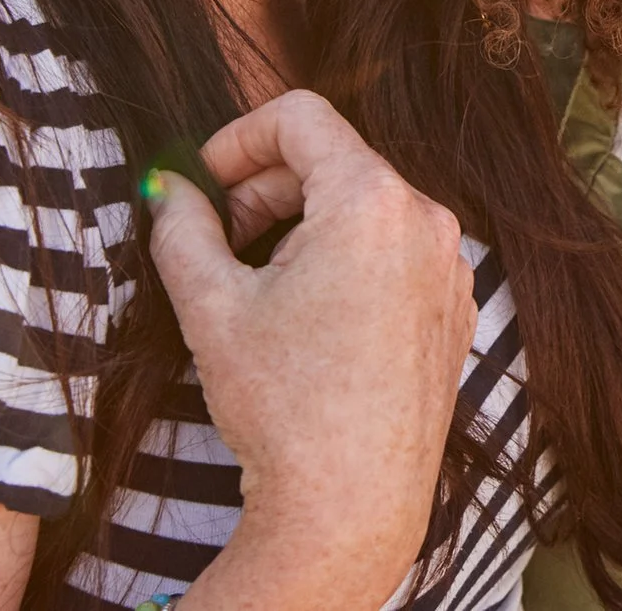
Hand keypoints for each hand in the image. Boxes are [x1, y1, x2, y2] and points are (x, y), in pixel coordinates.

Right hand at [147, 90, 478, 610]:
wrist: (351, 505)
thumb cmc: (284, 406)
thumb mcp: (211, 307)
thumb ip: (182, 229)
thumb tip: (167, 187)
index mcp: (373, 200)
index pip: (300, 116)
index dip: (237, 138)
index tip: (201, 186)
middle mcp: (427, 219)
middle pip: (333, 162)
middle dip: (265, 191)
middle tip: (216, 246)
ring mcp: (450, 265)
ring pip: (363, 210)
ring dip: (303, 229)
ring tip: (260, 293)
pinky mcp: (455, 307)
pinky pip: (394, 254)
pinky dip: (346, 263)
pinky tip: (309, 323)